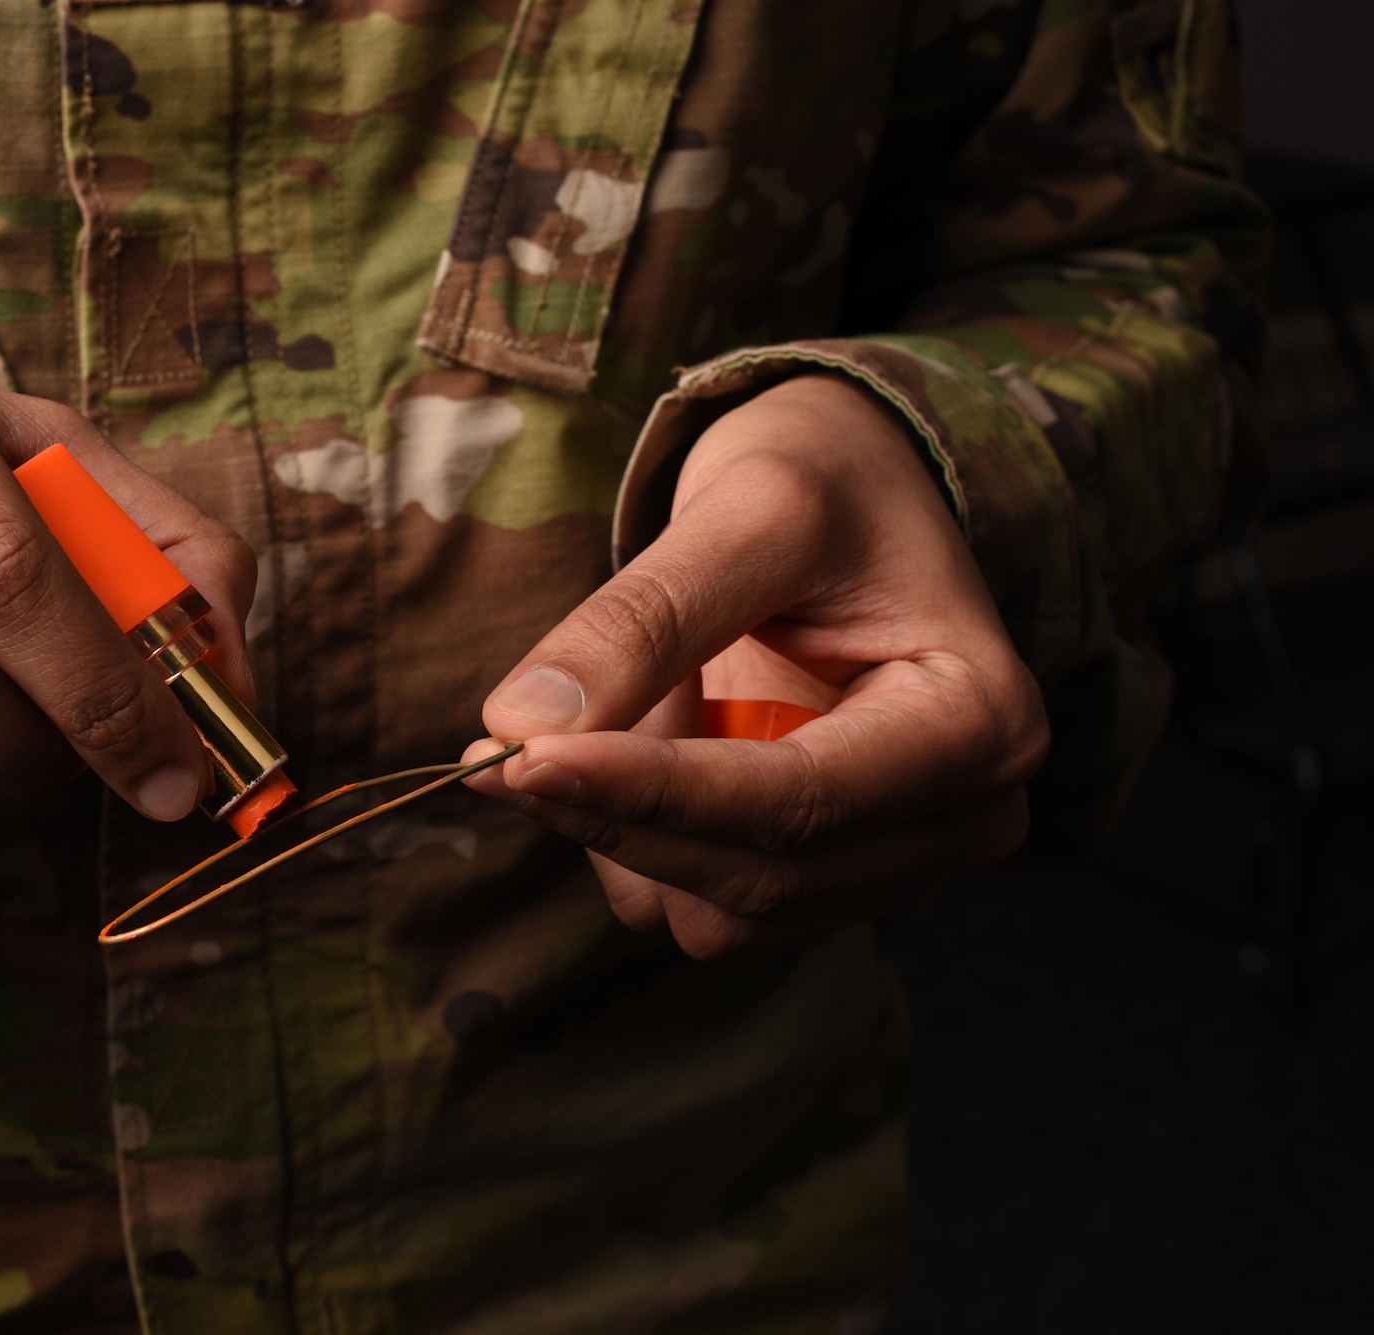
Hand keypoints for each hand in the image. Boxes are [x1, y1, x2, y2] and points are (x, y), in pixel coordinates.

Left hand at [464, 375, 1047, 956]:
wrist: (851, 494)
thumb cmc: (823, 481)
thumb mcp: (745, 510)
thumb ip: (642, 618)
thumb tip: (523, 726)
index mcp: (979, 723)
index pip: (796, 803)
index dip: (649, 792)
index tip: (520, 761)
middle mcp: (962, 817)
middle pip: (757, 880)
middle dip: (617, 818)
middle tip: (496, 751)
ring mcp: (898, 861)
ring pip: (721, 915)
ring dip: (629, 830)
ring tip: (624, 704)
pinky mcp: (829, 875)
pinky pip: (701, 904)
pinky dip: (640, 839)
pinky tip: (644, 744)